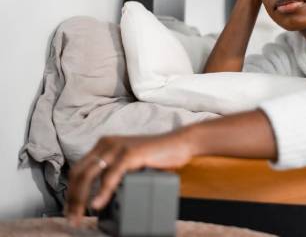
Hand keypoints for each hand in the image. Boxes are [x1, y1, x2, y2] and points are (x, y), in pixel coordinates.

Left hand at [65, 129, 192, 225]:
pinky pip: (111, 175)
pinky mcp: (130, 153)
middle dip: (72, 198)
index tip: (71, 209)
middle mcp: (107, 143)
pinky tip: (97, 204)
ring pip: (89, 175)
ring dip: (82, 199)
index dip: (71, 191)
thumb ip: (114, 170)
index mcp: (104, 144)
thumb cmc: (158, 155)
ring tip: (81, 215)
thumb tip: (97, 195)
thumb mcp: (129, 161)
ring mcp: (118, 147)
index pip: (78, 169)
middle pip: (79, 173)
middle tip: (72, 217)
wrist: (179, 143)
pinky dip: (102, 192)